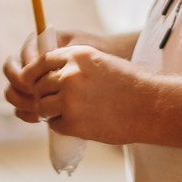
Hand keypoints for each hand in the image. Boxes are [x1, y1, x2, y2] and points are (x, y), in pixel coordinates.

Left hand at [2, 38, 146, 142]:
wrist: (150, 105)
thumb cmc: (129, 83)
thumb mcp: (100, 62)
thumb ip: (74, 65)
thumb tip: (47, 75)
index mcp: (77, 55)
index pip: (41, 62)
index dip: (33, 74)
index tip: (31, 82)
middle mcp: (70, 74)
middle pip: (39, 86)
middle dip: (43, 95)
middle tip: (56, 102)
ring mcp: (70, 99)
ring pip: (42, 106)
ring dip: (50, 112)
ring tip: (66, 114)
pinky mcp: (73, 122)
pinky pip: (55, 124)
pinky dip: (62, 126)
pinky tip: (79, 123)